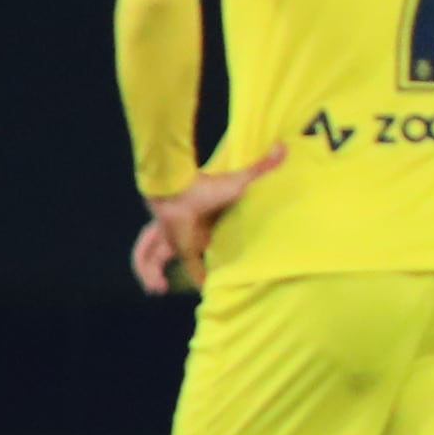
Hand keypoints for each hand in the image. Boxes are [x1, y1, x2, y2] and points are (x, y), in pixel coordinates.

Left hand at [132, 145, 285, 292]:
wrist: (180, 188)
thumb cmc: (210, 188)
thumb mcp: (240, 181)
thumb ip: (262, 168)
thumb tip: (285, 146)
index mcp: (204, 227)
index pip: (202, 247)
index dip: (203, 265)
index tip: (207, 282)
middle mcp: (186, 235)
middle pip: (172, 253)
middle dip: (165, 266)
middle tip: (165, 287)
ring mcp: (171, 238)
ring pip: (153, 256)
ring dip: (151, 272)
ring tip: (156, 289)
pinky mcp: (161, 241)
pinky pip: (149, 257)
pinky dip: (148, 271)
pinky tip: (155, 287)